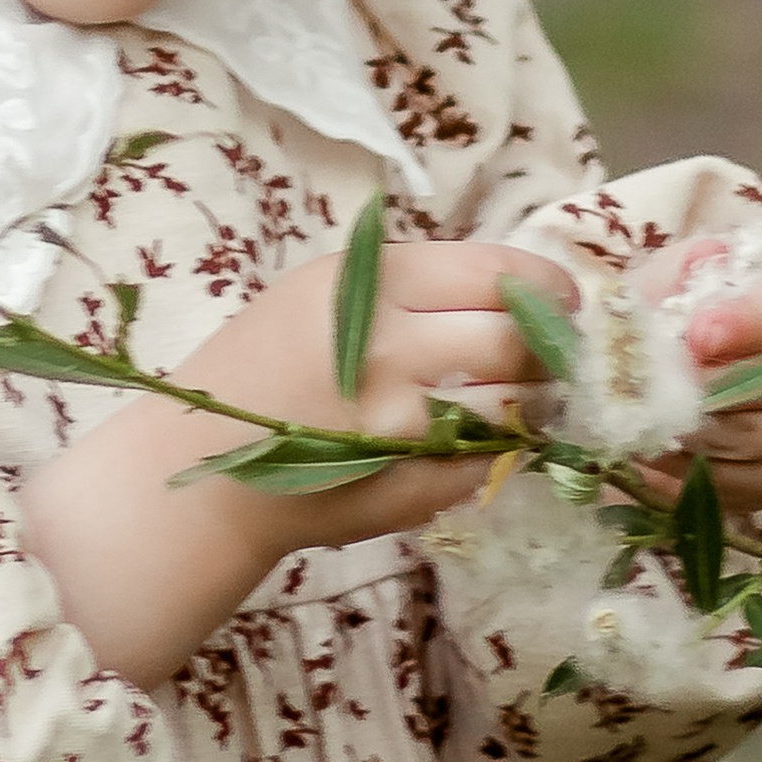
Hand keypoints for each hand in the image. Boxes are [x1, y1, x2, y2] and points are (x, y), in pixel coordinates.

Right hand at [24, 239, 576, 687]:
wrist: (199, 473)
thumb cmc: (260, 369)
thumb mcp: (319, 293)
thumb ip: (408, 286)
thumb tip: (517, 288)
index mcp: (366, 285)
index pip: (498, 274)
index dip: (547, 288)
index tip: (562, 300)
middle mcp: (390, 349)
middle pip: (519, 340)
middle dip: (550, 348)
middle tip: (552, 355)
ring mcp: (403, 426)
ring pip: (516, 406)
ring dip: (533, 404)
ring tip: (522, 402)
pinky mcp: (410, 487)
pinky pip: (488, 465)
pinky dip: (496, 456)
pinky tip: (474, 448)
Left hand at [630, 230, 761, 520]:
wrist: (713, 335)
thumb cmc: (698, 294)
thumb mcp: (681, 267)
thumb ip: (676, 276)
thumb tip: (679, 296)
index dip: (749, 323)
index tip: (698, 337)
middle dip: (711, 390)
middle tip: (653, 392)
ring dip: (697, 436)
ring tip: (643, 427)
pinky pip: (756, 486)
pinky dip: (701, 478)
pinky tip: (658, 461)